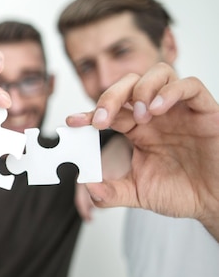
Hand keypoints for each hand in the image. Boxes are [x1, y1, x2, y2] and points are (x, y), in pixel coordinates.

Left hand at [66, 62, 218, 239]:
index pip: (109, 109)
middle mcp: (156, 114)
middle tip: (100, 120)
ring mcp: (180, 110)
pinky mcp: (205, 111)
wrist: (215, 203)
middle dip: (109, 97)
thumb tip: (86, 187)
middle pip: (128, 84)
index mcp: (138, 129)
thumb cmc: (181, 193)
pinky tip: (156, 110)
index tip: (71, 122)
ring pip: (158, 73)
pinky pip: (190, 86)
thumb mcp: (137, 194)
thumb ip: (110, 192)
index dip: (88, 112)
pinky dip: (170, 92)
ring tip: (138, 116)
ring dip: (141, 89)